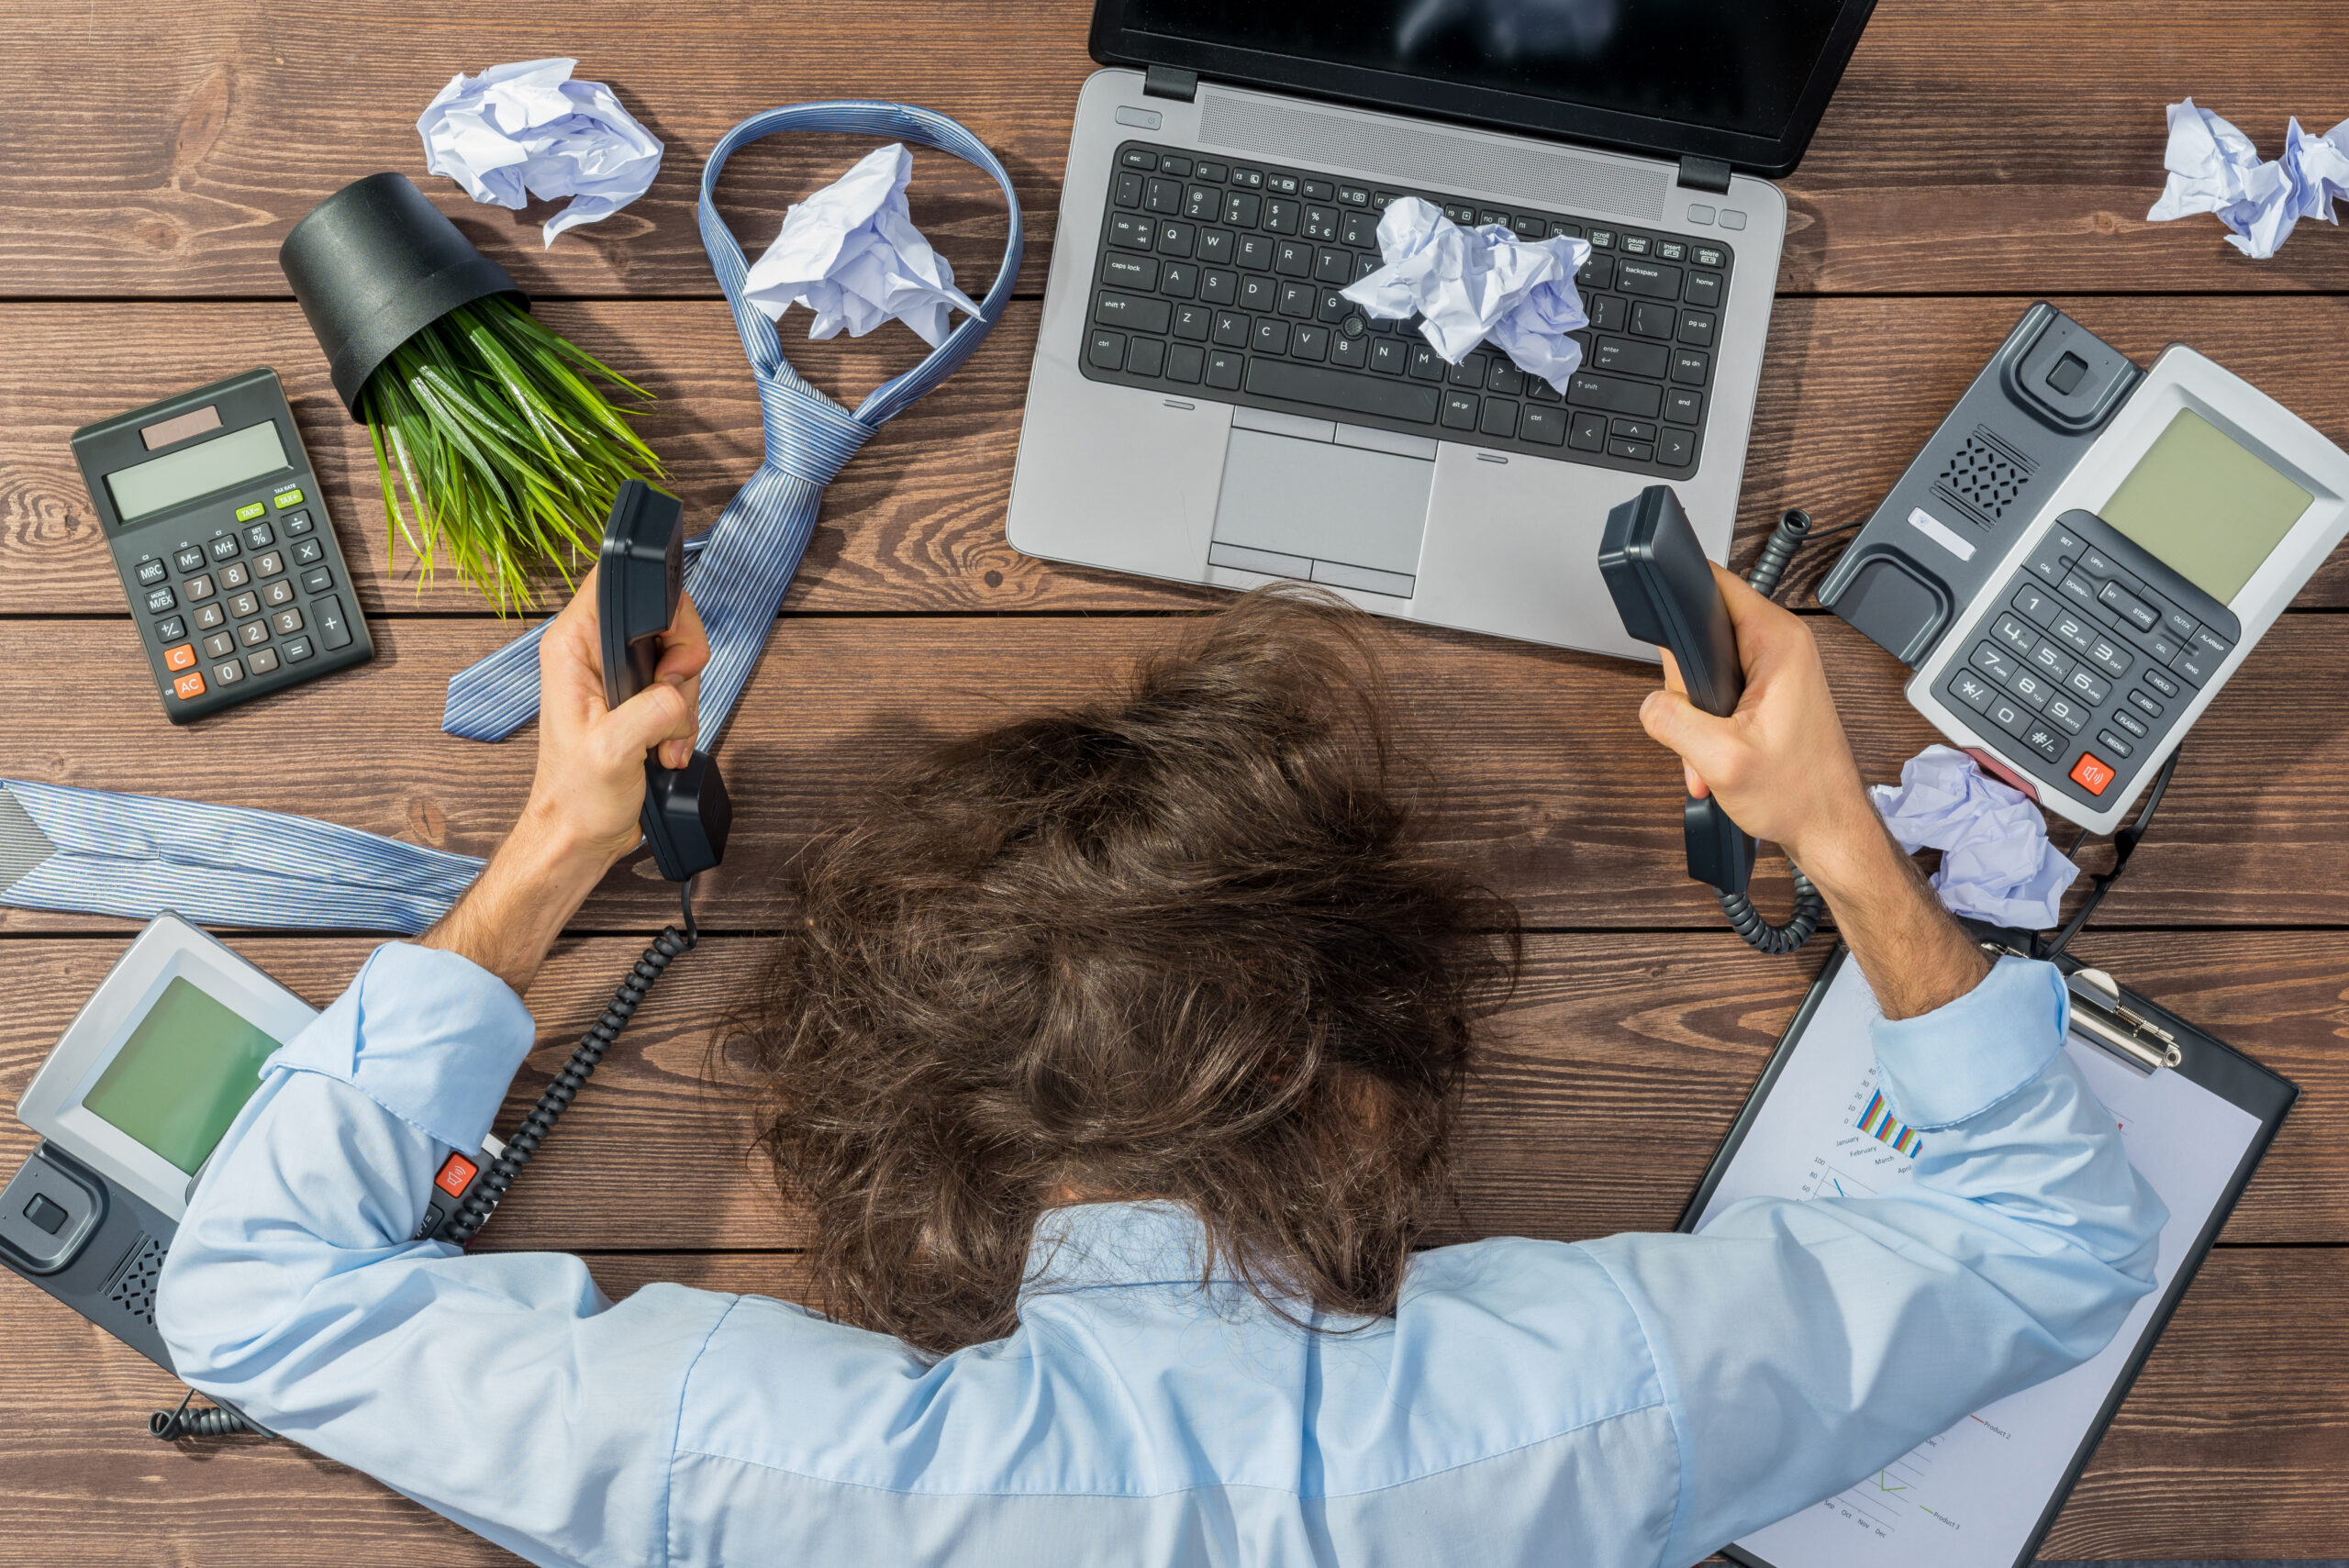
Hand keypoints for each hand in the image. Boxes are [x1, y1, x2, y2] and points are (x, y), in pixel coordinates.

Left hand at [526, 565, 710, 869]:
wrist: (580, 834)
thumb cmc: (576, 798)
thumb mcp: (612, 752)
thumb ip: (651, 709)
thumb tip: (675, 692)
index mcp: (571, 648)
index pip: (619, 585)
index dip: (659, 608)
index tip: (666, 655)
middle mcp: (592, 655)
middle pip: (663, 619)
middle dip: (683, 663)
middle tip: (671, 696)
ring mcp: (616, 678)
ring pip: (677, 659)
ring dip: (684, 702)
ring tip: (662, 740)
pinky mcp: (634, 701)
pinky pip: (678, 691)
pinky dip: (683, 720)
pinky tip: (664, 748)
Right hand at [1633, 563, 1984, 1017]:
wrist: (1828, 830)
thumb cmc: (1800, 795)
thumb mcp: (1720, 759)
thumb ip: (1672, 720)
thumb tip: (1650, 703)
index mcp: (1777, 643)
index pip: (1716, 583)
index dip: (1681, 604)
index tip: (1669, 640)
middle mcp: (1781, 648)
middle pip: (1701, 630)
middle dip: (1685, 684)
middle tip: (1696, 723)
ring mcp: (1776, 671)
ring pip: (1707, 667)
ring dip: (1696, 714)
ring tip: (1708, 751)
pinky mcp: (1770, 694)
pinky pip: (1720, 693)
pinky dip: (1709, 726)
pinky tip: (1715, 756)